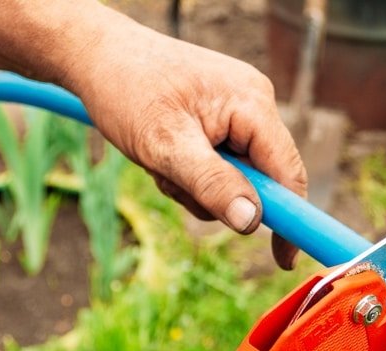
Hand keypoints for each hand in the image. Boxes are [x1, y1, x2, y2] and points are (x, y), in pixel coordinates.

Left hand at [61, 10, 304, 268]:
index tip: (283, 261)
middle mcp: (254, 105)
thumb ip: (211, 183)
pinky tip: (164, 155)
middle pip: (261, 180)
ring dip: (197, 187)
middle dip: (217, 195)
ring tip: (160, 162)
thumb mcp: (165, 144)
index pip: (288, 173)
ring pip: (236, 179)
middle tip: (173, 181)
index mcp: (252, 104)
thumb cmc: (126, 89)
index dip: (290, 221)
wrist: (96, 55)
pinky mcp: (221, 121)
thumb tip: (251, 221)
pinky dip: (192, 174)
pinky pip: (220, 166)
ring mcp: (239, 113)